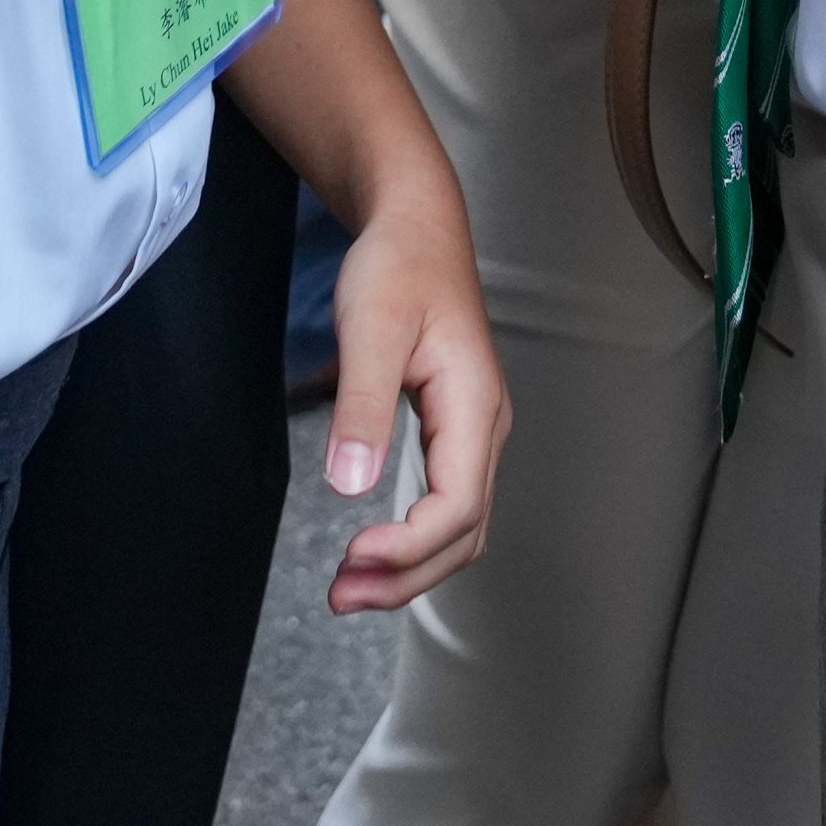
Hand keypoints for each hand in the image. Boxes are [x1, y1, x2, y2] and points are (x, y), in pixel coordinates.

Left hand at [316, 179, 507, 615]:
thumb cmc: (399, 268)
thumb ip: (363, 405)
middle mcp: (485, 427)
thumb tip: (352, 485)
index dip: (410, 546)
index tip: (353, 557)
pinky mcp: (454, 431)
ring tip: (349, 588)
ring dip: (410, 567)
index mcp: (473, 404)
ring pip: (460, 527)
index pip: (457, 506)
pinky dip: (413, 540)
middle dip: (407, 577)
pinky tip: (373, 549)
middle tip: (340, 597)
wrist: (416, 227)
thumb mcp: (372, 328)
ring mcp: (474, 432)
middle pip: (465, 533)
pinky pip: (447, 505)